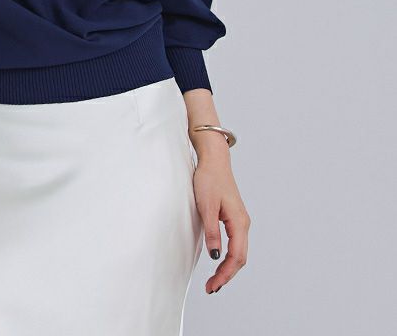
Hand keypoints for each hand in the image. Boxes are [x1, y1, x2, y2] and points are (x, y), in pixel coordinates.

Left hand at [193, 149, 250, 293]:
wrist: (213, 160)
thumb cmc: (209, 179)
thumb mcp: (206, 206)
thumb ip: (212, 231)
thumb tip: (216, 256)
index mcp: (239, 222)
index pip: (237, 256)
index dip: (225, 274)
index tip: (213, 286)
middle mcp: (243, 223)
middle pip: (240, 258)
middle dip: (226, 275)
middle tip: (211, 288)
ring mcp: (239, 220)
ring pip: (238, 252)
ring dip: (227, 268)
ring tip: (214, 281)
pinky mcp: (233, 218)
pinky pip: (235, 243)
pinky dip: (228, 257)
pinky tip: (219, 262)